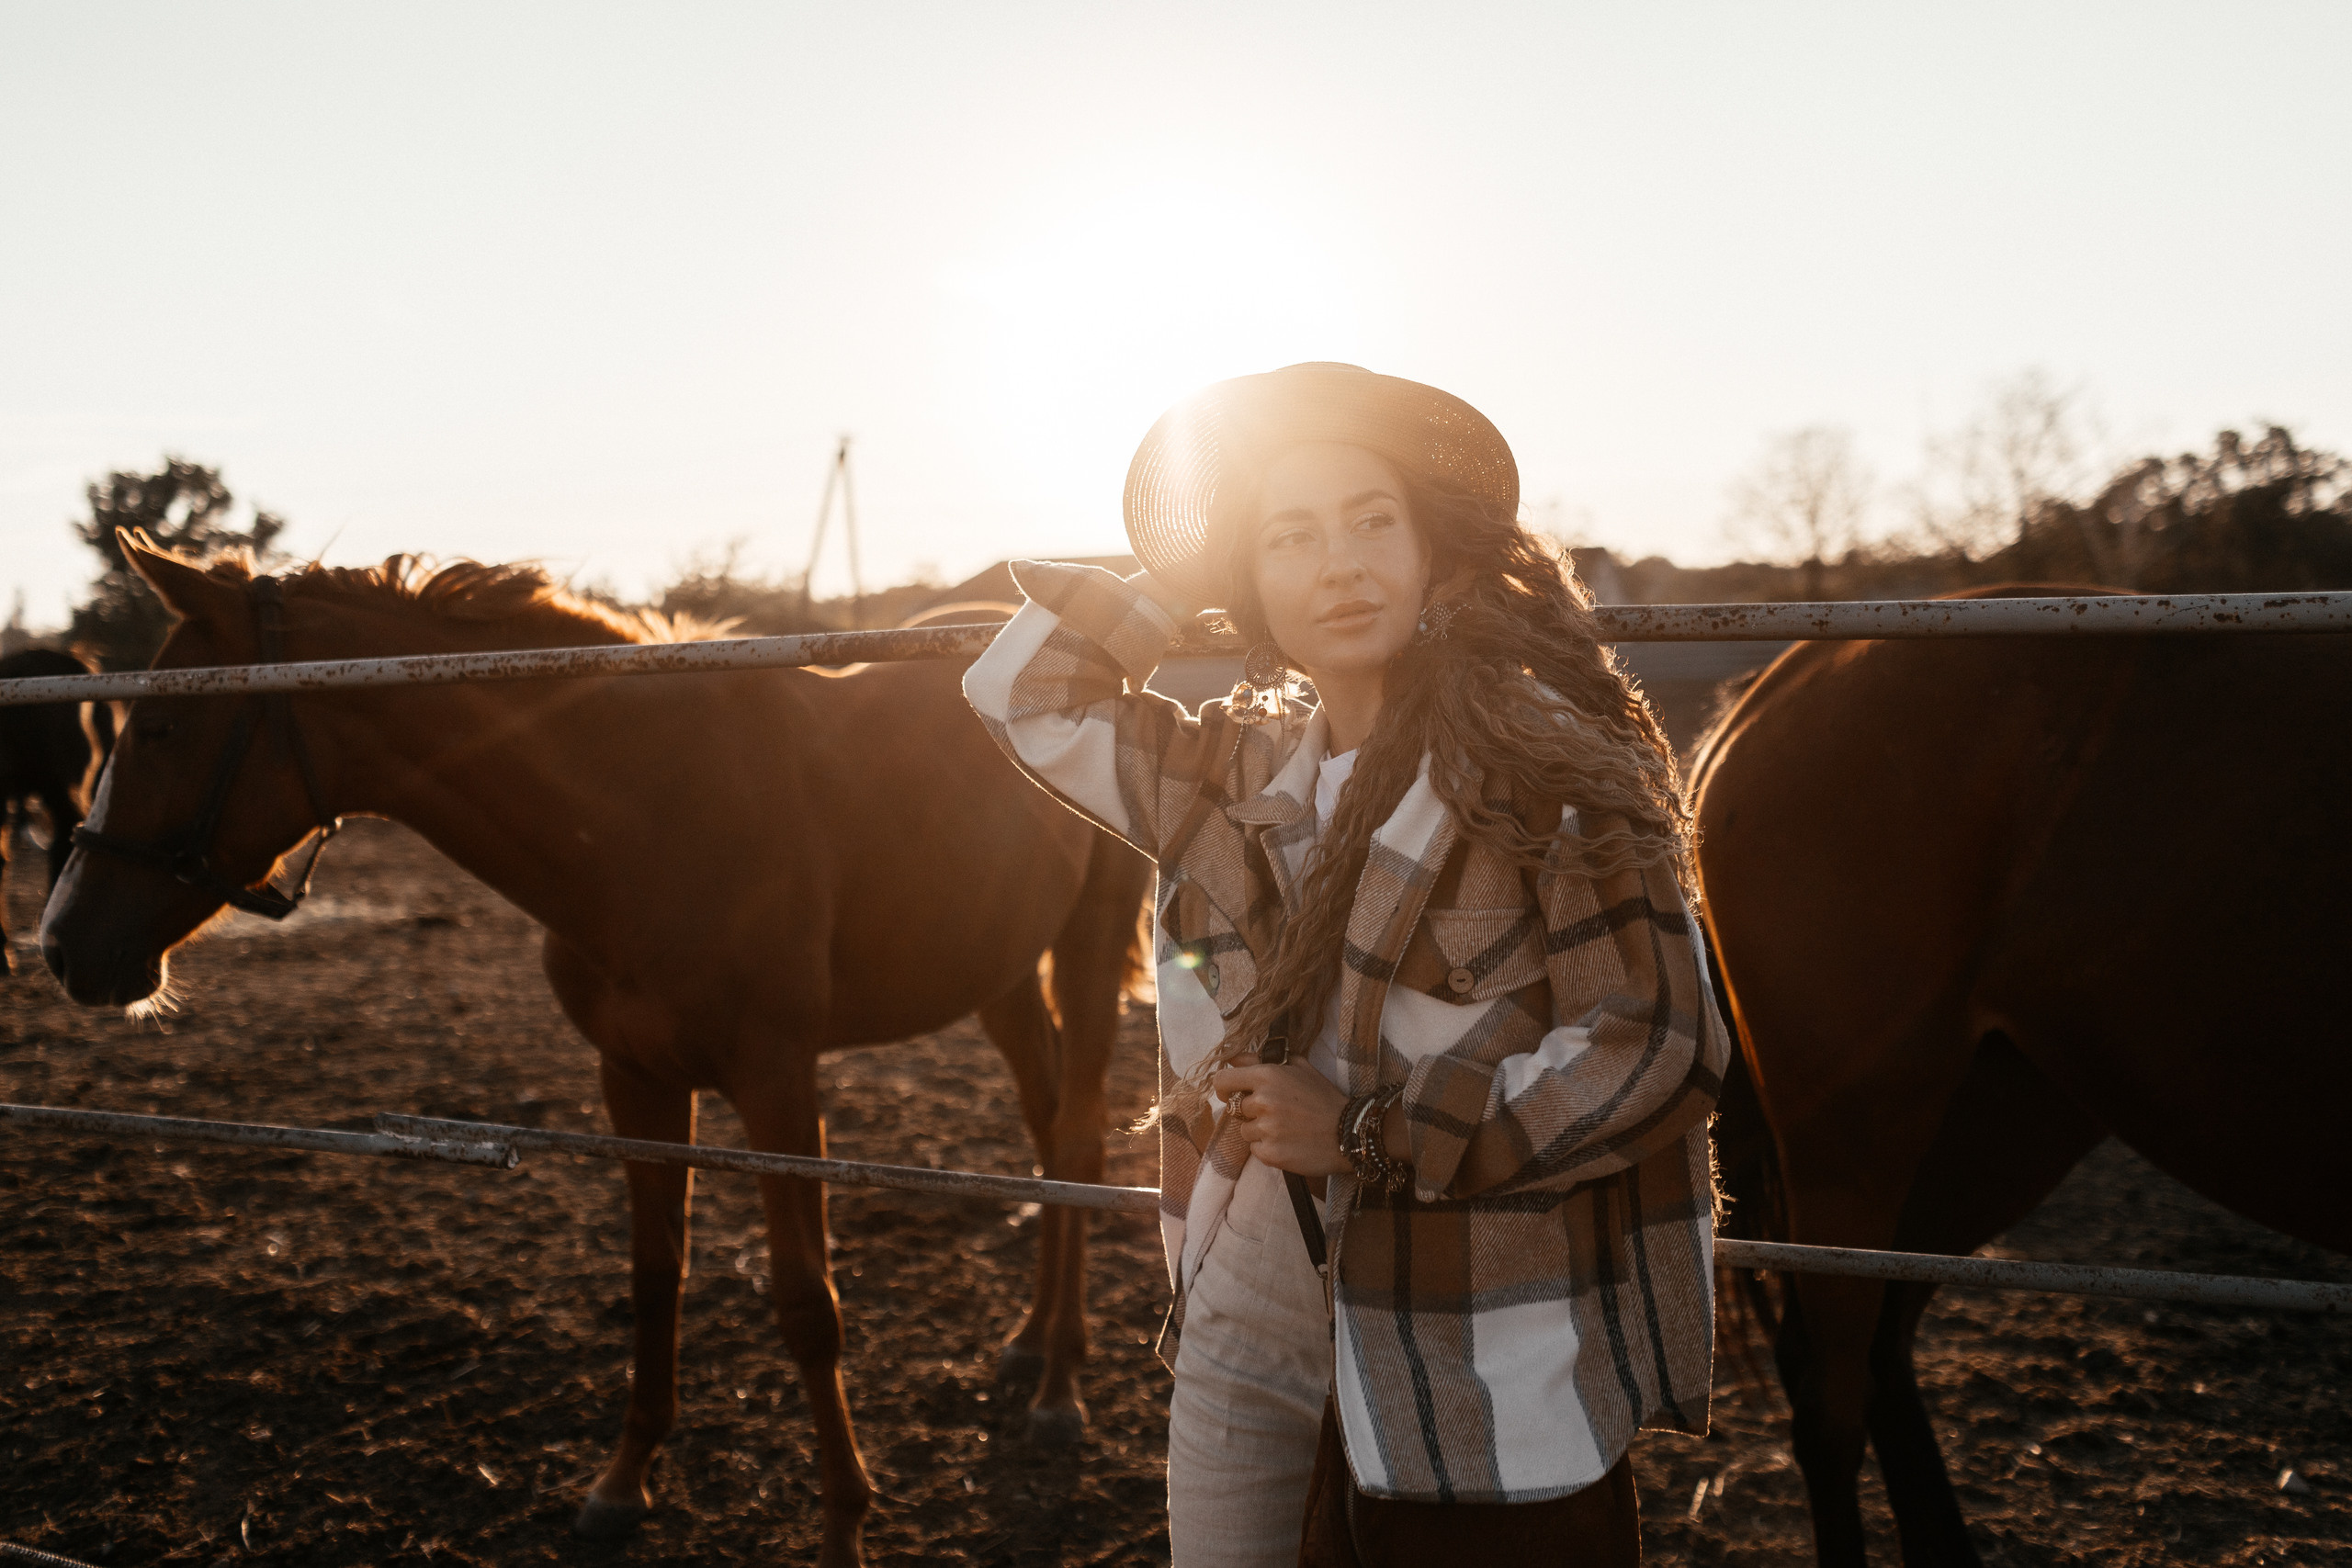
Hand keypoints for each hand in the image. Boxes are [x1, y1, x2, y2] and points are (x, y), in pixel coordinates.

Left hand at [1212, 1062, 1351, 1177]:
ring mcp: (1265, 1129)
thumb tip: (1234, 1058)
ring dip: (1260, 1131)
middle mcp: (1262, 1102)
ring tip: (1286, 1129)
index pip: (1222, 1080)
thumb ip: (1263, 1060)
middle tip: (1276, 1113)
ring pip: (1245, 1131)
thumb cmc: (1324, 1098)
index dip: (1224, 1087)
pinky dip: (1268, 1147)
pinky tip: (1289, 1143)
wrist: (1349, 1132)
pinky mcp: (1269, 1153)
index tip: (1231, 1093)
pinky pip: (1256, 1149)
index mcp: (1266, 1076)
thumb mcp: (1299, 1067)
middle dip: (1251, 1111)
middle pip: (1235, 1108)